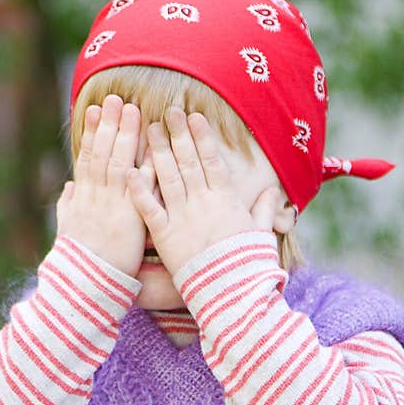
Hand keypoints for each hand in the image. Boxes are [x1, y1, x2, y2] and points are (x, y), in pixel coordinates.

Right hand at [56, 95, 155, 277]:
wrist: (87, 285)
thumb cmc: (78, 261)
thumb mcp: (67, 230)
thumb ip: (67, 206)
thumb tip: (69, 188)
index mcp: (82, 197)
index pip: (88, 156)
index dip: (92, 132)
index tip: (94, 109)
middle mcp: (97, 196)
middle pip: (104, 152)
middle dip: (109, 124)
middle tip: (115, 98)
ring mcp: (114, 205)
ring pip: (120, 162)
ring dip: (126, 135)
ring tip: (131, 110)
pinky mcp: (132, 218)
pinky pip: (142, 188)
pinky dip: (147, 167)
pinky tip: (155, 147)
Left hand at [126, 106, 281, 277]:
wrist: (231, 293)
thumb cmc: (249, 265)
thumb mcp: (261, 234)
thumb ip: (264, 210)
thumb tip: (272, 192)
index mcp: (226, 200)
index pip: (212, 161)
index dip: (202, 137)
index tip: (194, 116)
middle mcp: (203, 203)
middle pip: (188, 161)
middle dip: (178, 134)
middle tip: (168, 111)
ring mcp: (182, 217)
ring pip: (167, 177)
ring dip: (158, 151)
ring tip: (150, 129)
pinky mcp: (164, 236)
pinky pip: (149, 208)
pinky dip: (139, 189)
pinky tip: (130, 169)